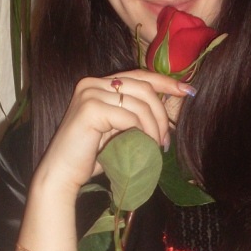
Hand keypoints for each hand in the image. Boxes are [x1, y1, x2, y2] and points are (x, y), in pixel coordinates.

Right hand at [34, 69, 192, 196]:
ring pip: (140, 103)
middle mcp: (92, 83)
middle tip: (166, 139)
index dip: (166, 82)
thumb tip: (166, 112)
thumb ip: (133, 115)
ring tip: (157, 146)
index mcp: (99, 84)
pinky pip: (129, 117)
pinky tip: (144, 146)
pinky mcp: (90, 108)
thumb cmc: (90, 157)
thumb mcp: (117, 130)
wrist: (62, 174)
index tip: (188, 91)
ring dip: (154, 126)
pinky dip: (142, 132)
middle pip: (144, 87)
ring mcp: (90, 93)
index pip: (139, 75)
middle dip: (162, 113)